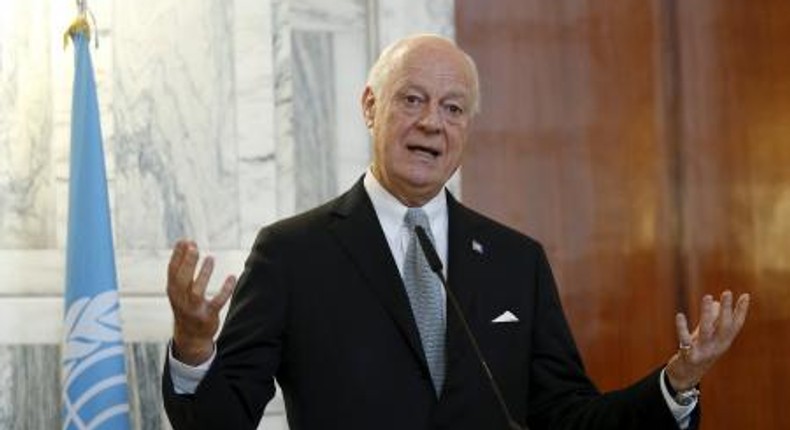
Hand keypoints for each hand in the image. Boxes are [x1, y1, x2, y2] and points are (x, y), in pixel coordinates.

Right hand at [167, 239, 235, 364]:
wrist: (190, 336)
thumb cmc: (185, 304)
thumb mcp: (178, 288)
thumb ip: (182, 266)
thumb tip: (186, 241)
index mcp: (173, 291)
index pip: (172, 271)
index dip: (177, 255)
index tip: (184, 240)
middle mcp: (180, 300)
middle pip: (182, 280)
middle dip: (187, 263)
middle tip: (194, 247)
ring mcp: (194, 309)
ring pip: (197, 291)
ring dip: (204, 274)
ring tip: (210, 258)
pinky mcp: (208, 316)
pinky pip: (217, 302)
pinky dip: (225, 290)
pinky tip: (232, 277)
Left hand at [666, 290, 749, 390]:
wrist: (686, 376)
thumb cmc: (698, 352)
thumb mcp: (707, 337)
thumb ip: (712, 321)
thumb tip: (715, 302)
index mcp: (723, 342)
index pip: (736, 325)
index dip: (741, 311)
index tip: (745, 295)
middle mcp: (716, 348)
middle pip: (724, 327)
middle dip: (727, 310)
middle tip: (727, 293)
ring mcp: (703, 353)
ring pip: (707, 331)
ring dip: (707, 314)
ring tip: (708, 298)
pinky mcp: (689, 356)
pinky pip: (685, 340)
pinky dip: (682, 328)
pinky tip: (679, 315)